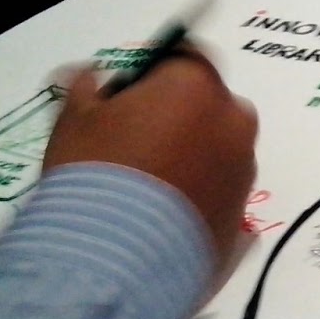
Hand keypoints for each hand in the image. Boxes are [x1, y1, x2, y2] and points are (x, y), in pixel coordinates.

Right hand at [43, 51, 257, 272]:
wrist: (116, 260)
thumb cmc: (96, 174)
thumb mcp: (75, 119)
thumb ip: (88, 87)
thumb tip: (91, 77)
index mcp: (197, 86)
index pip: (185, 58)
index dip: (156, 73)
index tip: (130, 96)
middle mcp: (233, 123)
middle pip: (209, 104)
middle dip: (181, 115)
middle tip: (136, 141)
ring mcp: (244, 172)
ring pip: (219, 149)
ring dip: (194, 156)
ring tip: (148, 185)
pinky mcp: (242, 216)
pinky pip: (221, 191)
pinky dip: (201, 194)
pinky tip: (163, 214)